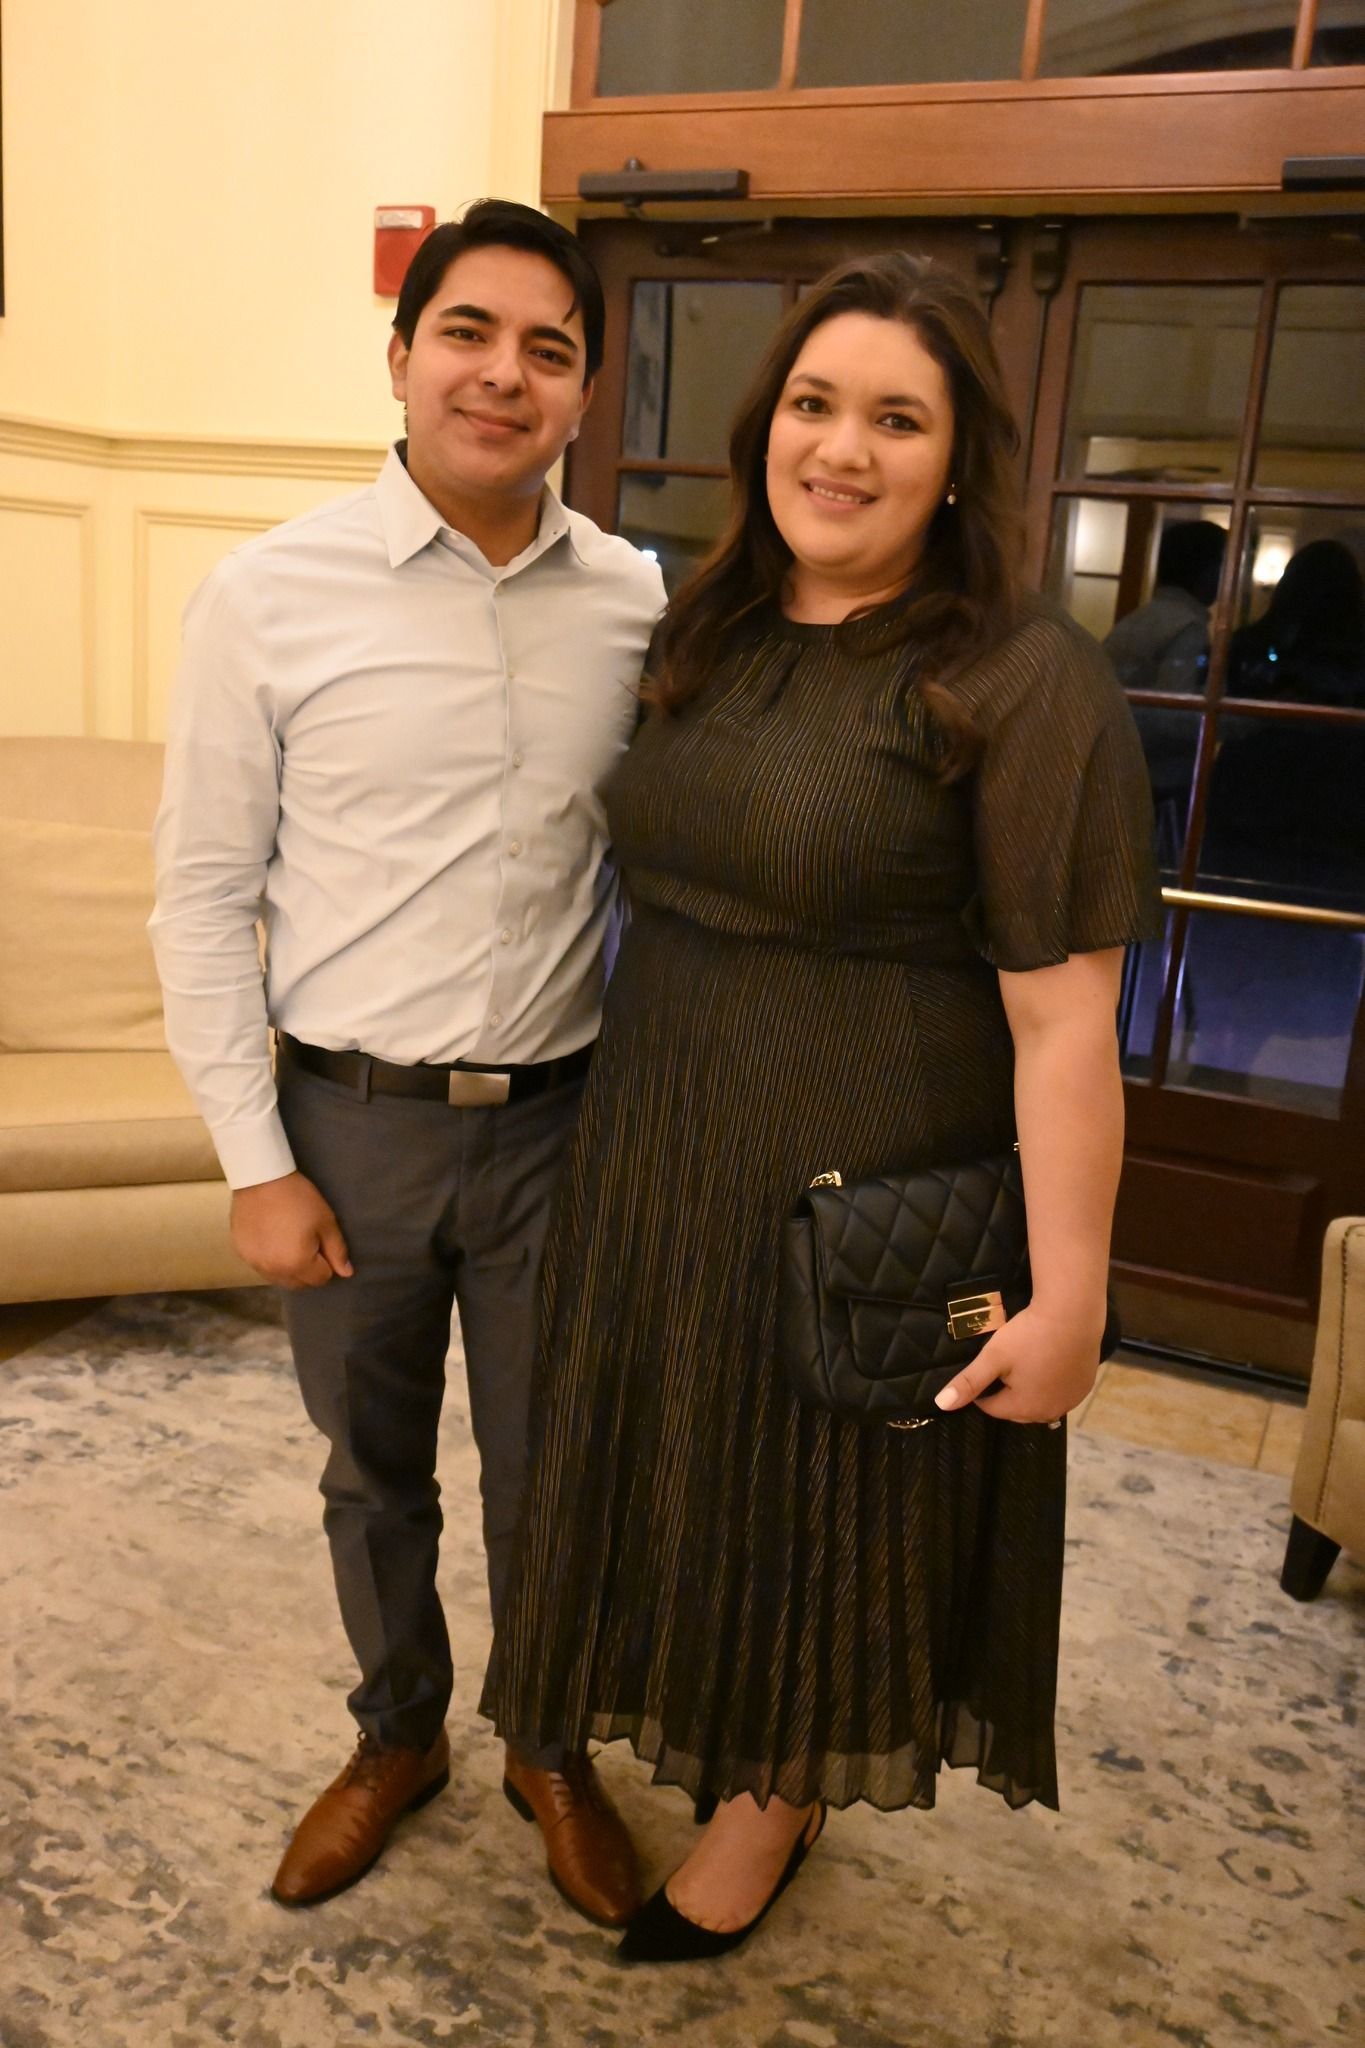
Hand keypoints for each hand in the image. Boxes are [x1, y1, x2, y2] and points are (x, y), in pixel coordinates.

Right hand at [230, 1171, 352, 1288]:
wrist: (261, 1179)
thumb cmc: (298, 1199)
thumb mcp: (325, 1222)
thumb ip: (337, 1251)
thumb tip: (347, 1274)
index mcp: (298, 1264)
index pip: (321, 1279)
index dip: (327, 1263)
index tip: (322, 1244)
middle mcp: (275, 1271)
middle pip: (300, 1284)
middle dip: (309, 1270)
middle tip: (308, 1244)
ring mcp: (255, 1264)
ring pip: (279, 1278)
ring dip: (289, 1269)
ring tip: (289, 1244)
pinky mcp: (242, 1254)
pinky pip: (262, 1267)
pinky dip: (270, 1261)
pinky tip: (272, 1241)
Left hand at [933, 1301, 1104, 1424]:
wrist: (1073, 1314)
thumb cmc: (1029, 1335)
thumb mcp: (993, 1357)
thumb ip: (968, 1382)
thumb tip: (941, 1405)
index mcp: (1023, 1408)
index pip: (992, 1408)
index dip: (982, 1391)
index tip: (983, 1369)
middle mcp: (1049, 1412)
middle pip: (1017, 1408)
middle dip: (1006, 1393)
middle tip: (1004, 1365)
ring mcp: (1071, 1400)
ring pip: (1041, 1402)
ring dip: (1030, 1391)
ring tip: (1025, 1365)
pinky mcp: (1085, 1387)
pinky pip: (1062, 1393)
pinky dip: (1052, 1384)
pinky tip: (1049, 1365)